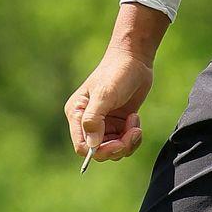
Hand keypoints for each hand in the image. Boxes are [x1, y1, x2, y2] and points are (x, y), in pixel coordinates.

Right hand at [65, 47, 153, 165]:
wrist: (135, 60)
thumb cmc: (117, 73)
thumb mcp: (105, 95)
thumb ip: (94, 119)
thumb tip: (91, 145)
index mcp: (76, 114)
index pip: (81, 146)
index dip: (99, 151)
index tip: (117, 143)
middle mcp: (87, 122)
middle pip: (99, 152)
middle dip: (118, 147)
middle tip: (133, 133)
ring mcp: (104, 124)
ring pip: (114, 150)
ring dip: (128, 142)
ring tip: (135, 123)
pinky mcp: (117, 124)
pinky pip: (124, 143)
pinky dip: (133, 137)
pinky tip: (135, 119)